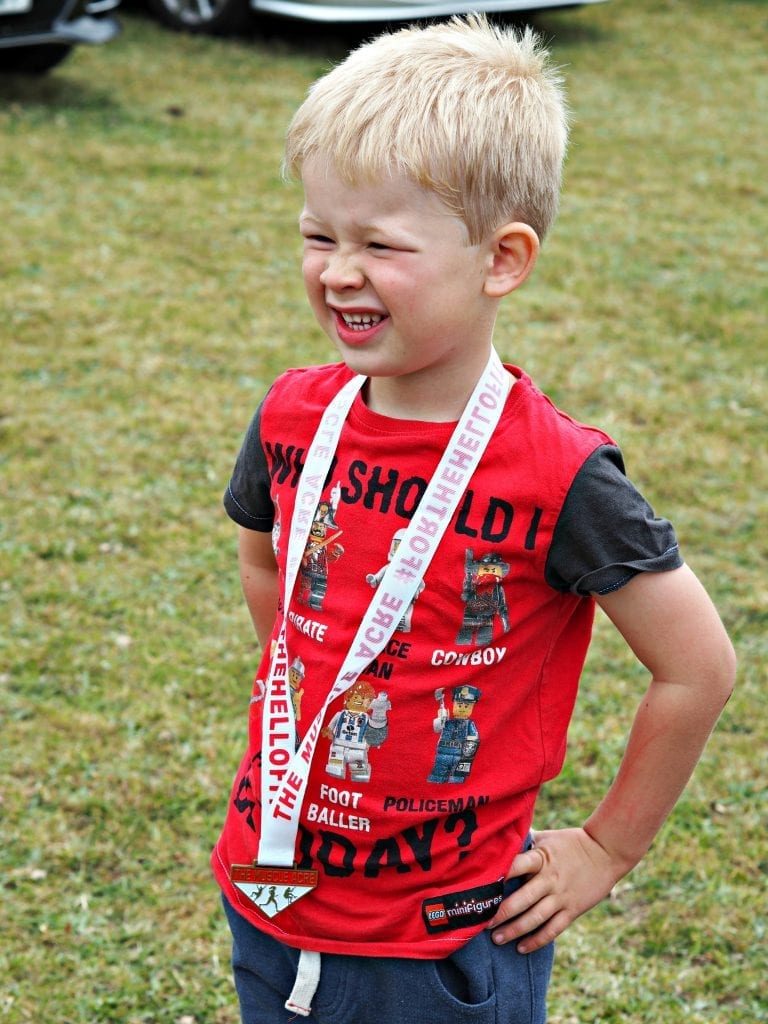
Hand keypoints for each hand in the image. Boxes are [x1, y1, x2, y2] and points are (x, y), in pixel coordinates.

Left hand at [486, 827, 630, 953]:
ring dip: (514, 930)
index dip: (499, 876)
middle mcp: (550, 879)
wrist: (606, 852)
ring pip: (535, 919)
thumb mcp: (547, 837)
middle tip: (483, 923)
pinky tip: (521, 948)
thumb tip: (501, 838)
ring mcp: (561, 897)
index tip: (481, 887)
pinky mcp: (572, 910)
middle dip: (501, 913)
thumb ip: (526, 842)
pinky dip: (537, 941)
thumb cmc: (571, 842)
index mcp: (541, 858)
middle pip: (522, 900)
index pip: (516, 866)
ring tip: (497, 939)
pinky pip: (553, 930)